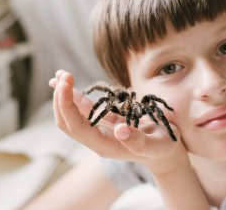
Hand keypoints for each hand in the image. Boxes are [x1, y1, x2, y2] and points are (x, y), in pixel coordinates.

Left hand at [49, 70, 187, 174]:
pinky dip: (74, 95)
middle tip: (63, 75)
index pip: (77, 127)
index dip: (67, 106)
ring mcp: (98, 129)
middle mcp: (97, 139)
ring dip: (64, 95)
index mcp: (105, 146)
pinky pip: (84, 108)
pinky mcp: (104, 120)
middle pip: (68, 122)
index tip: (65, 84)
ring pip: (73, 114)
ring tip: (60, 74)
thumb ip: (139, 142)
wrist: (165, 150)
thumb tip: (120, 131)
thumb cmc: (163, 148)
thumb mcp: (157, 146)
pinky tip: (66, 82)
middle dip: (61, 99)